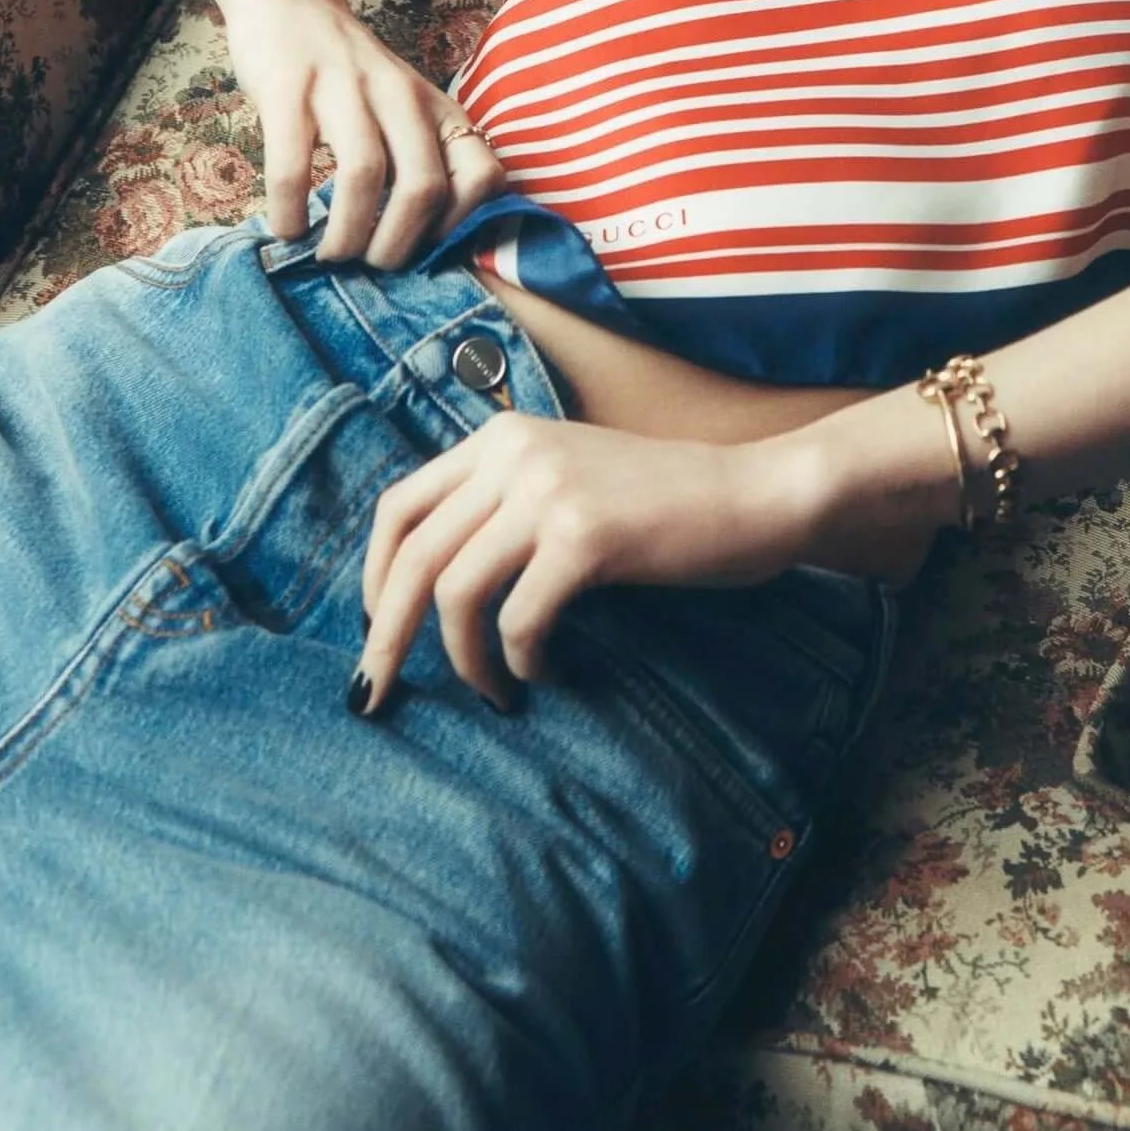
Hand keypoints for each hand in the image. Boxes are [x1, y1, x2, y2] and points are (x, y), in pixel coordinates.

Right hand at [225, 0, 503, 268]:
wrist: (291, 1)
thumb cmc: (353, 75)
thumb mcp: (407, 108)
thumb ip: (424, 158)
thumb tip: (428, 245)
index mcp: (437, 108)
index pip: (483, 175)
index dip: (460, 226)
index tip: (426, 250)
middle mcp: (401, 96)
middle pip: (424, 187)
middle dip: (397, 245)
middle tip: (370, 264)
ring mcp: (344, 89)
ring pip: (363, 176)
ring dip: (345, 234)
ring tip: (330, 254)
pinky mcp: (288, 91)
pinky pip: (293, 167)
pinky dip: (290, 212)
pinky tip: (287, 227)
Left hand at [355, 414, 821, 711]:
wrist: (756, 494)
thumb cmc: (666, 502)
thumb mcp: (568, 477)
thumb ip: (503, 506)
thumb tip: (427, 586)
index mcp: (502, 437)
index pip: (399, 507)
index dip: (373, 577)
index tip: (376, 630)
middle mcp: (514, 453)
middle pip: (411, 555)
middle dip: (385, 635)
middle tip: (376, 693)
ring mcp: (548, 491)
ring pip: (454, 592)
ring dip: (462, 658)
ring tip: (491, 690)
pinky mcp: (585, 536)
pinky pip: (519, 619)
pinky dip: (520, 660)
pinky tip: (544, 673)